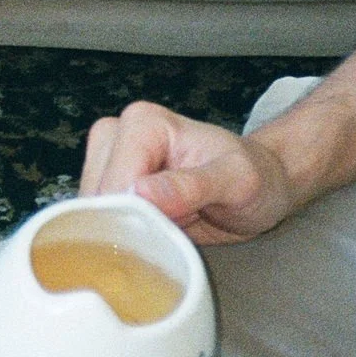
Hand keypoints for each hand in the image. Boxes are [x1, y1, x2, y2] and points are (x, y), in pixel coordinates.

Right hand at [79, 101, 299, 244]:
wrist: (263, 183)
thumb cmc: (255, 177)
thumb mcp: (238, 182)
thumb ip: (192, 187)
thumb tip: (141, 194)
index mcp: (144, 123)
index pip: (114, 183)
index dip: (138, 217)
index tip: (172, 229)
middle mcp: (117, 133)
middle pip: (97, 198)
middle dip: (130, 225)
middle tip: (175, 228)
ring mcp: (109, 159)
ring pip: (92, 212)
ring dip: (126, 232)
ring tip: (169, 226)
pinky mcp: (109, 183)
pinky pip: (99, 218)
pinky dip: (123, 234)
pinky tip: (154, 231)